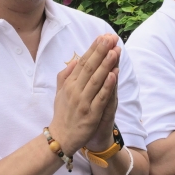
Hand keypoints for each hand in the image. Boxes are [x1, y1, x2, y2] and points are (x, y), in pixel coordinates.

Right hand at [49, 35, 120, 154]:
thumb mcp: (59, 93)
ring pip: (96, 80)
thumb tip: (74, 60)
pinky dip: (108, 86)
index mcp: (69, 84)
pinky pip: (101, 97)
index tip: (103, 37)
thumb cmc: (62, 114)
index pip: (82, 62)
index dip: (93, 49)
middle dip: (101, 51)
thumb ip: (65, 76)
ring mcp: (83, 102)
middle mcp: (75, 91)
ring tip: (115, 51)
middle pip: (89, 67)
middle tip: (111, 38)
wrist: (61, 137)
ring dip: (106, 65)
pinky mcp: (91, 114)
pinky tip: (115, 74)